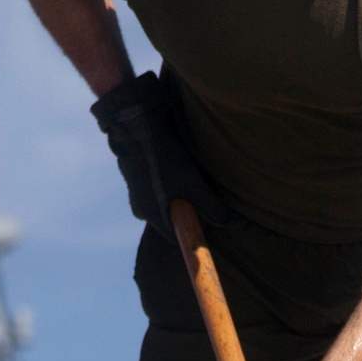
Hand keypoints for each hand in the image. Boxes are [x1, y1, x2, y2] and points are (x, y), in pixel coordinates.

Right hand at [91, 70, 231, 240]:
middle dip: (189, 211)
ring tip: (189, 176)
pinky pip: (159, 188)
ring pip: (166, 202)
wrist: (137, 123)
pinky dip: (170, 182)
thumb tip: (225, 222)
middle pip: (172, 220)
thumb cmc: (165, 157)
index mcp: (152, 214)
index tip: (208, 219)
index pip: (178, 237)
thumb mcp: (193, 184)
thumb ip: (211, 207)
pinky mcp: (137, 177)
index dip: (195, 230)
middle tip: (202, 193)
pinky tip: (176, 166)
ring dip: (180, 194)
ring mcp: (136, 193)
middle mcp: (141, 208)